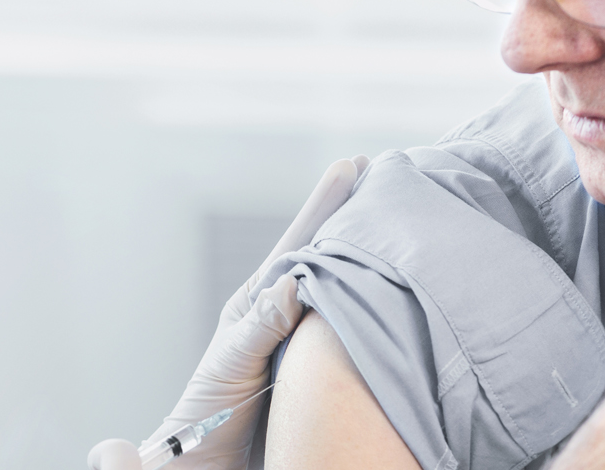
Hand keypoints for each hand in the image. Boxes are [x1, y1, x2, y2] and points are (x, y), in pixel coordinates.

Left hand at [89, 155, 369, 469]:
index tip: (352, 165)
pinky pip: (354, 331)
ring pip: (342, 287)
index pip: (300, 244)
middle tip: (384, 175)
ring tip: (396, 220)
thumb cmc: (208, 415)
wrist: (207, 464)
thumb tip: (293, 282)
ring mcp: (304, 340)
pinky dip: (373, 305)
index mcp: (261, 302)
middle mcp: (286, 314)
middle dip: (354, 216)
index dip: (326, 204)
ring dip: (368, 255)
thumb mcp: (231, 362)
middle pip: (326, 255)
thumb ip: (261, 324)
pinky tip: (395, 293)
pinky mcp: (322, 372)